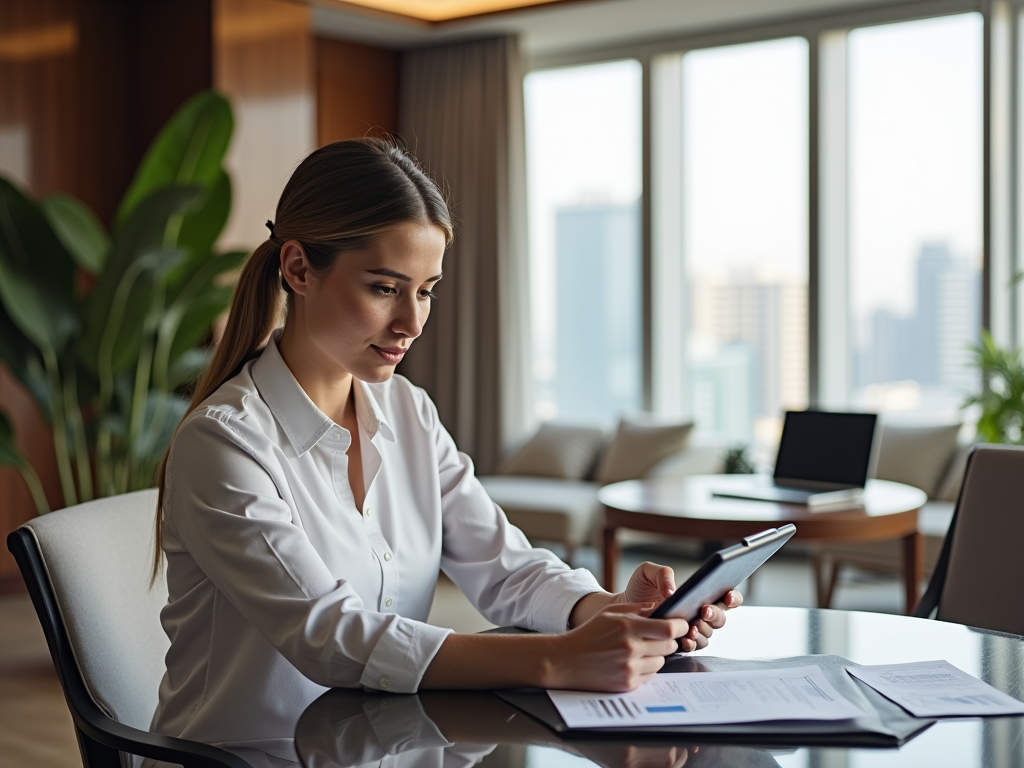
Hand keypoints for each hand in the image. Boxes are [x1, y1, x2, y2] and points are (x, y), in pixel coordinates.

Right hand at [546, 603, 688, 691]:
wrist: (566, 660)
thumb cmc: (588, 634)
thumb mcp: (609, 613)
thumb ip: (636, 608)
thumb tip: (659, 607)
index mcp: (627, 626)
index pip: (669, 628)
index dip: (679, 626)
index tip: (680, 624)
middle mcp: (631, 648)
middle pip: (669, 646)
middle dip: (668, 640)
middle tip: (657, 637)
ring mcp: (629, 668)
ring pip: (661, 662)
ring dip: (656, 655)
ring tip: (639, 650)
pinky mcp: (627, 684)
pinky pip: (650, 675)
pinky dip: (646, 668)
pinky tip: (631, 662)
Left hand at [614, 562, 743, 651]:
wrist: (622, 607)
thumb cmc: (639, 588)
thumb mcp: (647, 573)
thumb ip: (662, 574)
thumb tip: (672, 591)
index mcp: (700, 593)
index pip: (725, 596)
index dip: (733, 597)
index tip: (727, 596)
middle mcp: (699, 612)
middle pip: (720, 618)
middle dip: (715, 615)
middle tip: (703, 611)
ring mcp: (692, 628)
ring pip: (708, 634)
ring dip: (702, 631)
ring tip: (692, 627)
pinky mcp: (681, 642)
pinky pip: (693, 646)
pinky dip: (691, 644)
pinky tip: (684, 640)